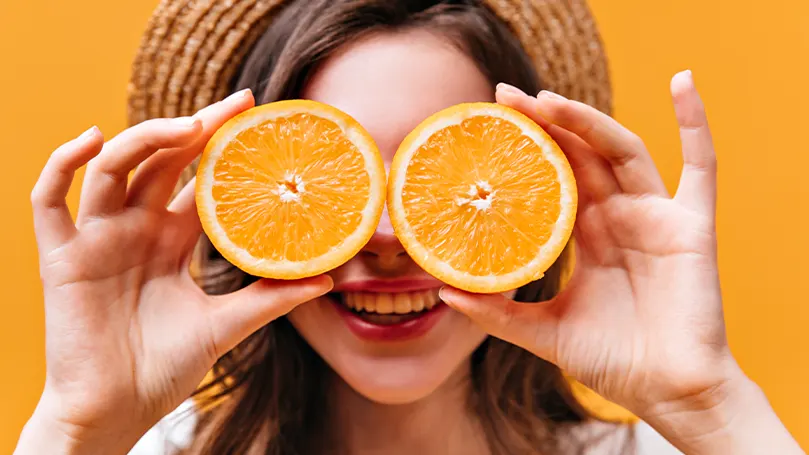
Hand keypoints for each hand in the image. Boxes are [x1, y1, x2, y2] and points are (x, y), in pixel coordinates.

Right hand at [18, 89, 332, 453]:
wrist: (118, 411)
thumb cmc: (165, 367)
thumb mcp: (224, 325)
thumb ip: (270, 299)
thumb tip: (327, 278)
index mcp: (170, 240)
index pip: (195, 179)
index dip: (220, 145)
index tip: (256, 116)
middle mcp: (135, 229)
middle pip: (159, 160)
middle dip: (194, 128)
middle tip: (235, 105)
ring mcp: (97, 239)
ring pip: (113, 168)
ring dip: (145, 138)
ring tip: (188, 127)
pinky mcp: (61, 258)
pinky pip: (48, 202)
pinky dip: (61, 166)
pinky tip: (89, 139)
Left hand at [441, 72, 738, 432]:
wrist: (665, 393)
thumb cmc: (611, 361)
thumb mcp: (542, 331)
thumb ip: (497, 312)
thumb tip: (443, 292)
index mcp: (587, 232)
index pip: (553, 173)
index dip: (525, 145)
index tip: (487, 120)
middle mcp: (619, 214)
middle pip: (579, 152)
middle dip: (544, 121)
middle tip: (503, 96)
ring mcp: (655, 215)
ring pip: (620, 150)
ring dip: (586, 119)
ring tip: (545, 99)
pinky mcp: (691, 226)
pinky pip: (701, 166)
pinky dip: (695, 122)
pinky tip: (682, 80)